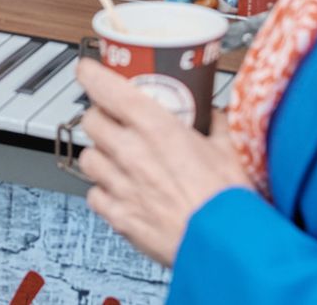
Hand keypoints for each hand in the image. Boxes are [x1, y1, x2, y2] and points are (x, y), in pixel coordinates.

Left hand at [75, 60, 249, 266]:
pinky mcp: (119, 217)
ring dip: (99, 153)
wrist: (226, 246)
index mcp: (155, 128)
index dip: (90, 74)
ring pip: (88, 157)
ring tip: (116, 155)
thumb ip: (217, 126)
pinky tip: (119, 190)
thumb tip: (215, 115)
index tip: (87, 70)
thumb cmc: (228, 201)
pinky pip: (95, 195)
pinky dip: (103, 191)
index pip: (106, 88)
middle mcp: (131, 153)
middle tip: (113, 118)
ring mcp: (121, 186)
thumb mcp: (230, 149)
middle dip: (99, 116)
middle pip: (91, 121)